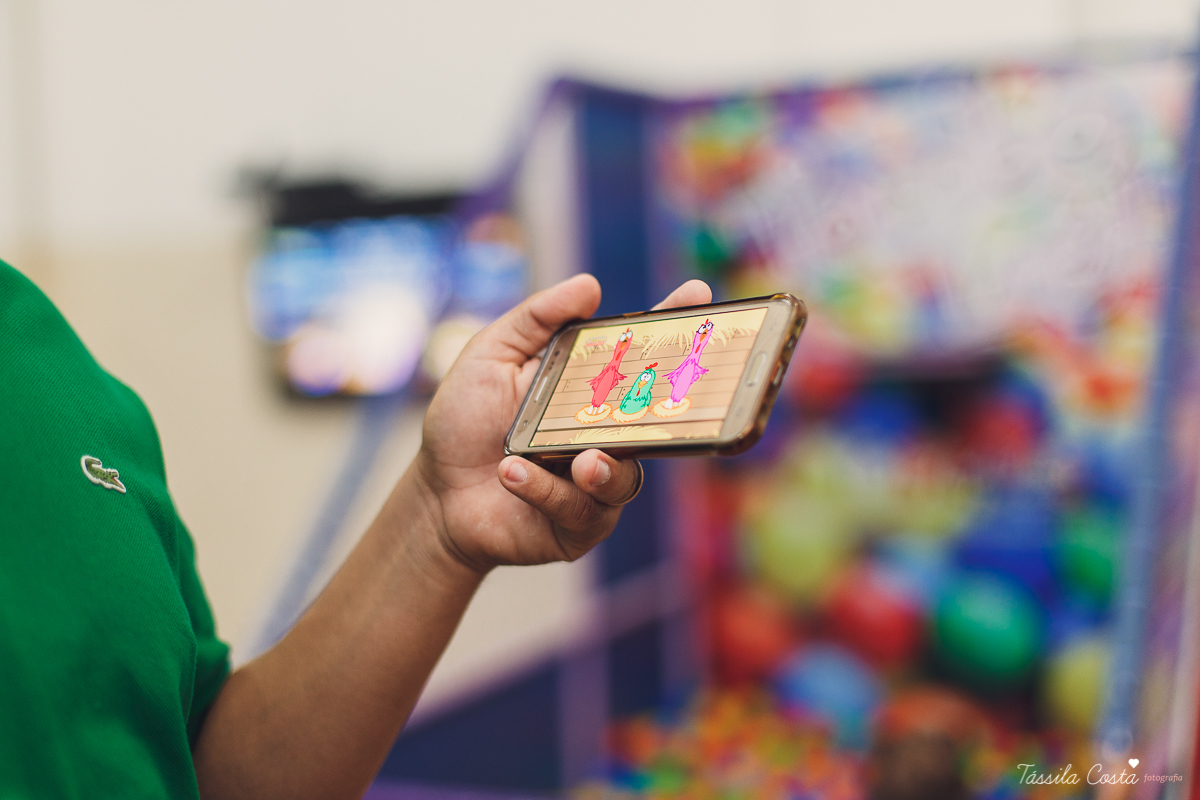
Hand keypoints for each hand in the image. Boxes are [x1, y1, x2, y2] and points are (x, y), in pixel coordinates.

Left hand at [414, 274, 711, 573]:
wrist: (434, 493)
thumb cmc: (464, 422)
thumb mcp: (490, 356)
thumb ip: (535, 319)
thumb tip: (589, 285)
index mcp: (592, 389)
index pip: (641, 354)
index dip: (673, 325)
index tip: (696, 294)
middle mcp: (604, 434)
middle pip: (657, 420)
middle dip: (674, 408)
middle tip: (669, 398)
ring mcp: (596, 483)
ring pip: (626, 478)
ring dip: (605, 469)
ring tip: (580, 460)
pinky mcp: (579, 526)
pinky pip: (583, 512)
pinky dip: (547, 491)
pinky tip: (512, 474)